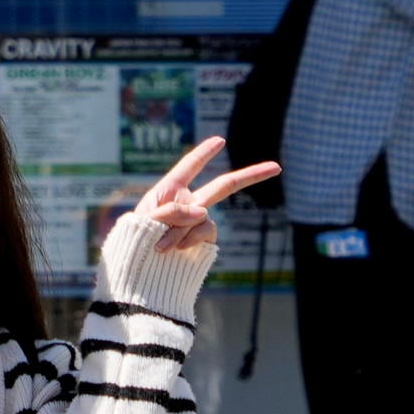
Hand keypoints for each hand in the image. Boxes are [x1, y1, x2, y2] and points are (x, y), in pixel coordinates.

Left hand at [115, 132, 276, 273]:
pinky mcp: (203, 242)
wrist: (139, 273)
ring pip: (205, 217)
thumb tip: (204, 212)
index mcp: (170, 191)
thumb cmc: (136, 241)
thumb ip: (174, 212)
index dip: (205, 152)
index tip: (220, 140)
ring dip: (184, 230)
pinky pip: (206, 234)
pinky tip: (176, 250)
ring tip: (163, 245)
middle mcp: (188, 204)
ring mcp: (197, 224)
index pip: (190, 166)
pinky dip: (191, 240)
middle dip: (251, 176)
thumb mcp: (148, 220)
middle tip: (277, 167)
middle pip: (224, 186)